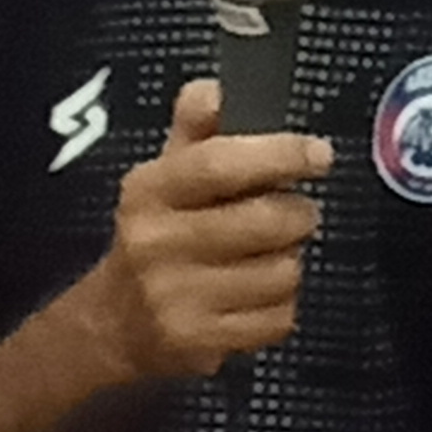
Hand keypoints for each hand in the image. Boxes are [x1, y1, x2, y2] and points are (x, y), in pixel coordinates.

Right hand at [87, 79, 330, 381]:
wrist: (112, 325)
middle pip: (266, 221)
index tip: (319, 154)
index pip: (219, 165)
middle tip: (295, 215)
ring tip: (265, 258)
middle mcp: (157, 243)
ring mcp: (177, 297)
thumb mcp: (165, 181)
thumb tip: (211, 89)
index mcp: (148, 192)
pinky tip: (255, 298)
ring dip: (290, 263)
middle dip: (297, 215)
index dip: (278, 155)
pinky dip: (281, 307)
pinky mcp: (200, 343)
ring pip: (283, 271)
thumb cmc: (157, 237)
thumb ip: (195, 135)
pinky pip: (280, 316)